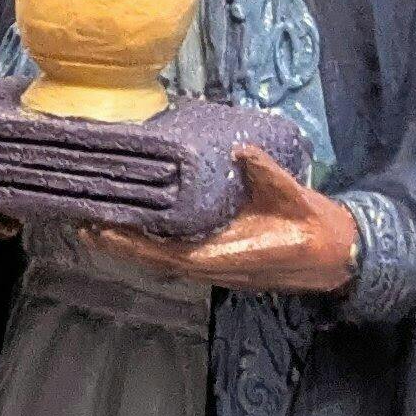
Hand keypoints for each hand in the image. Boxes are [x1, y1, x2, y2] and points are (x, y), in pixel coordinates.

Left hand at [85, 146, 357, 295]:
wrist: (335, 255)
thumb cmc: (313, 227)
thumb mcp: (292, 195)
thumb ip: (266, 174)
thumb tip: (242, 150)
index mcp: (226, 255)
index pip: (169, 255)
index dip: (134, 245)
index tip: (104, 232)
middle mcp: (211, 265)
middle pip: (153, 259)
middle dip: (117, 245)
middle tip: (80, 224)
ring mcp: (211, 264)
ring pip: (159, 258)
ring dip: (127, 245)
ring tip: (92, 227)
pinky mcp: (214, 258)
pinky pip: (172, 253)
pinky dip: (147, 243)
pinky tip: (128, 229)